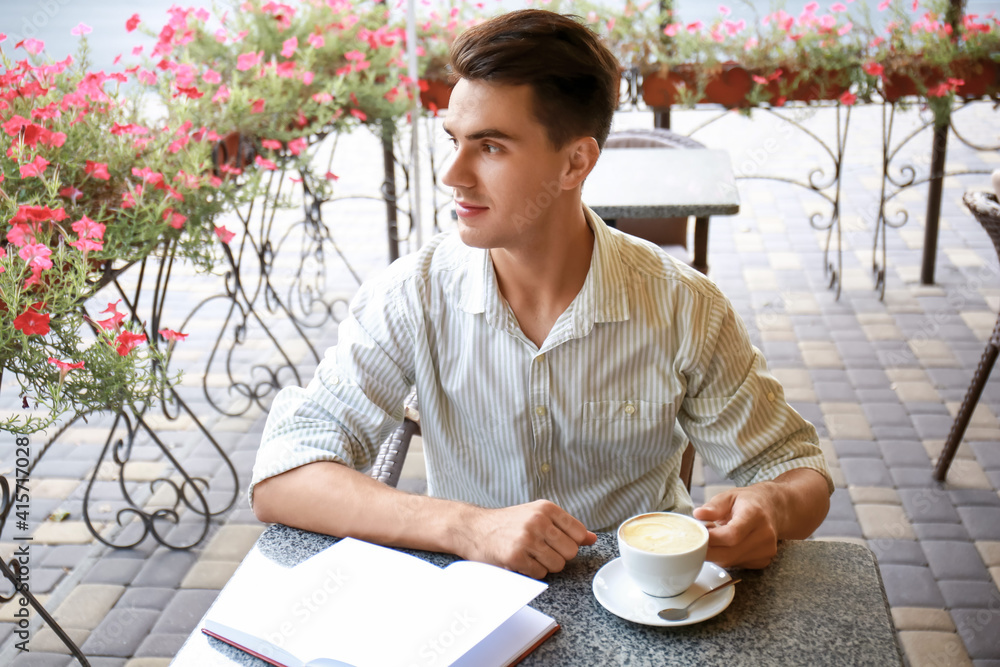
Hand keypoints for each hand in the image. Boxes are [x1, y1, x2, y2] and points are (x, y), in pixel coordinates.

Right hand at [458, 500, 597, 578]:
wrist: (473, 527)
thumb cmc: (508, 523)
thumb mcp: (537, 515)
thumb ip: (566, 527)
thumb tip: (592, 538)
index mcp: (546, 508)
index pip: (578, 533)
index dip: (569, 542)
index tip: (555, 541)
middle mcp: (538, 521)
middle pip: (571, 551)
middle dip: (558, 555)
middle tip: (540, 549)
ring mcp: (527, 539)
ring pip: (558, 564)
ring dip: (545, 565)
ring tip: (530, 555)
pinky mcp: (516, 556)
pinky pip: (540, 573)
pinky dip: (533, 571)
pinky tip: (521, 560)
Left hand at [693, 486, 779, 568]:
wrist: (773, 510)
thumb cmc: (747, 502)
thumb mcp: (728, 496)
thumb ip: (713, 506)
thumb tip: (698, 514)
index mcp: (755, 515)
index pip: (732, 534)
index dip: (712, 538)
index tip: (699, 534)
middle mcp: (764, 535)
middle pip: (729, 553)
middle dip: (708, 549)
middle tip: (699, 539)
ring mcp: (766, 550)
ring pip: (730, 561)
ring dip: (715, 553)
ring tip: (714, 538)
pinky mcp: (763, 561)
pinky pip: (736, 565)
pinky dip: (725, 557)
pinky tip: (726, 545)